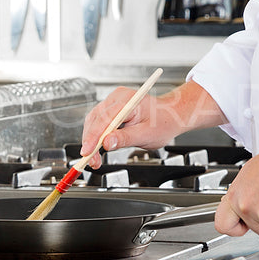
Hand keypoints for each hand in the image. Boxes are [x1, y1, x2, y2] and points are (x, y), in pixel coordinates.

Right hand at [80, 80, 224, 165]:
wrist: (171, 116)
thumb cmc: (163, 122)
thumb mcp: (146, 134)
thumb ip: (125, 138)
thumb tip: (107, 143)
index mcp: (127, 99)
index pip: (104, 118)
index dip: (93, 136)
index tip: (87, 151)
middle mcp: (116, 98)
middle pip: (95, 120)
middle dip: (90, 143)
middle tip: (91, 161)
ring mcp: (112, 103)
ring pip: (93, 123)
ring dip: (91, 142)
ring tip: (94, 160)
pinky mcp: (110, 111)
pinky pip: (98, 124)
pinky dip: (95, 139)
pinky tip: (96, 151)